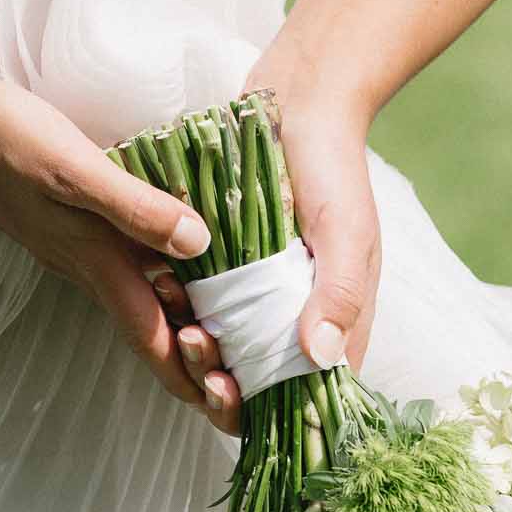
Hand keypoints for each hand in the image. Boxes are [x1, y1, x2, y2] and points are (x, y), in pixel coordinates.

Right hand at [0, 73, 219, 419]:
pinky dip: (168, 283)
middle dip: (199, 367)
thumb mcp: (75, 168)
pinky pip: (132, 270)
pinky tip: (193, 263)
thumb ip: (134, 207)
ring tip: (235, 334)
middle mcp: (92, 269)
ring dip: (186, 327)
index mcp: (98, 264)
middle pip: (153, 335)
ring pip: (144, 304)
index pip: (152, 340)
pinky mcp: (77, 229)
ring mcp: (82, 252)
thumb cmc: (6, 141)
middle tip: (250, 382)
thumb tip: (199, 243)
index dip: (194, 380)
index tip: (235, 409)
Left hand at [151, 87, 382, 435]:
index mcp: (336, 318)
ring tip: (182, 327)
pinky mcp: (228, 263)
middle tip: (197, 350)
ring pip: (226, 346)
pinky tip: (164, 296)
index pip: (308, 394)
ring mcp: (261, 290)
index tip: (231, 396)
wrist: (300, 100)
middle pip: (258, 379)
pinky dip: (184, 308)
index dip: (270, 411)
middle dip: (222, 382)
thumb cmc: (334, 168)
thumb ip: (339, 293)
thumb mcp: (346, 231)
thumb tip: (321, 356)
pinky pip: (203, 302)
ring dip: (198, 349)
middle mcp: (297, 313)